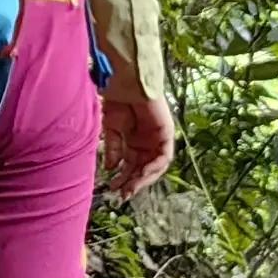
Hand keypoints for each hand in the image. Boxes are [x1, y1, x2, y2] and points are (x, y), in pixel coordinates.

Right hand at [101, 75, 176, 196]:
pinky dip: (154, 167)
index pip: (130, 166)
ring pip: (154, 167)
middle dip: (132, 183)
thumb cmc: (117, 100)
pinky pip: (163, 157)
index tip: (114, 189)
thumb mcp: (110, 129)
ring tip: (131, 187)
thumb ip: (112, 149)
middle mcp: (145, 143)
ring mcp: (157, 139)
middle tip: (122, 195)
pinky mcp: (167, 134)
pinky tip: (142, 173)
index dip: (123, 179)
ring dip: (143, 179)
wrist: (126, 82)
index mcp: (131, 141)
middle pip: (142, 169)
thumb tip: (110, 168)